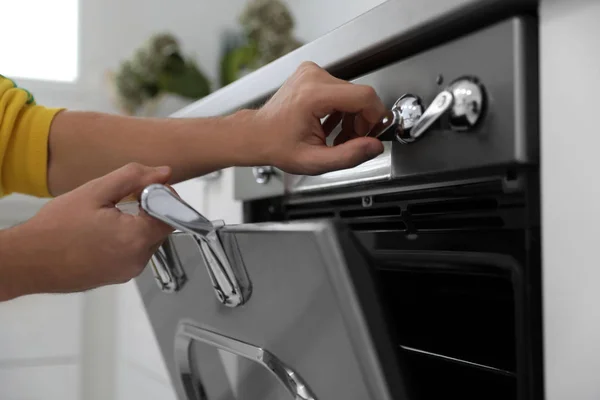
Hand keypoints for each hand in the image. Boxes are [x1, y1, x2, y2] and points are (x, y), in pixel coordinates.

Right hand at [0, 163, 173, 299]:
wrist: (28, 261)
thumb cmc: (55, 229)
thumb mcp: (96, 191)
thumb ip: (134, 178)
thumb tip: (162, 173)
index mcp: (135, 238)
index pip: (171, 214)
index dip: (163, 197)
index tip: (146, 188)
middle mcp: (137, 260)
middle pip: (162, 229)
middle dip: (150, 210)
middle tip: (126, 198)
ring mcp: (128, 272)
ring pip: (148, 241)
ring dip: (138, 225)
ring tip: (110, 216)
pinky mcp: (118, 277)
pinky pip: (134, 254)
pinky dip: (127, 240)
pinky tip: (104, 232)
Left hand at [254, 61, 386, 174]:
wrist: (257, 135)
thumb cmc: (278, 146)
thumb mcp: (314, 161)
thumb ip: (348, 156)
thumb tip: (374, 146)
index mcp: (313, 95)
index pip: (364, 96)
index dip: (376, 116)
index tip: (374, 133)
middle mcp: (313, 77)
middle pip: (359, 95)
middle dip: (361, 121)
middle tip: (350, 141)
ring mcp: (312, 73)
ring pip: (352, 93)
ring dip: (351, 117)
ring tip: (337, 136)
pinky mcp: (312, 74)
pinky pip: (340, 90)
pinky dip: (341, 109)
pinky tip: (330, 125)